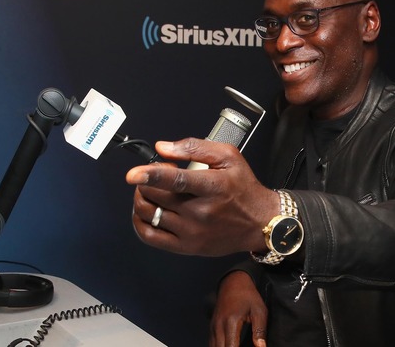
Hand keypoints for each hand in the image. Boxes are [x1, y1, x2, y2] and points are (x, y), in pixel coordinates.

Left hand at [126, 137, 278, 255]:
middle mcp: (200, 212)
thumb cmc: (244, 188)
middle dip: (146, 181)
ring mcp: (192, 232)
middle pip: (156, 196)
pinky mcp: (187, 247)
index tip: (133, 174)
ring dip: (141, 198)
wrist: (260, 223)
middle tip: (156, 175)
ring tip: (150, 191)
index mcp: (212, 187)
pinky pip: (150, 237)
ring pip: (149, 214)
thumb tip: (163, 148)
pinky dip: (139, 222)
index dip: (151, 175)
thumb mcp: (228, 157)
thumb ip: (194, 148)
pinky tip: (145, 211)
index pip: (176, 181)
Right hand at [210, 271, 267, 346]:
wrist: (233, 282)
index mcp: (231, 322)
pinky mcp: (211, 327)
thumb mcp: (259, 310)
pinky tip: (230, 345)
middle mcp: (218, 326)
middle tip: (242, 346)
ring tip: (236, 345)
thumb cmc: (248, 295)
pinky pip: (212, 343)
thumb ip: (260, 330)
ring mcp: (213, 327)